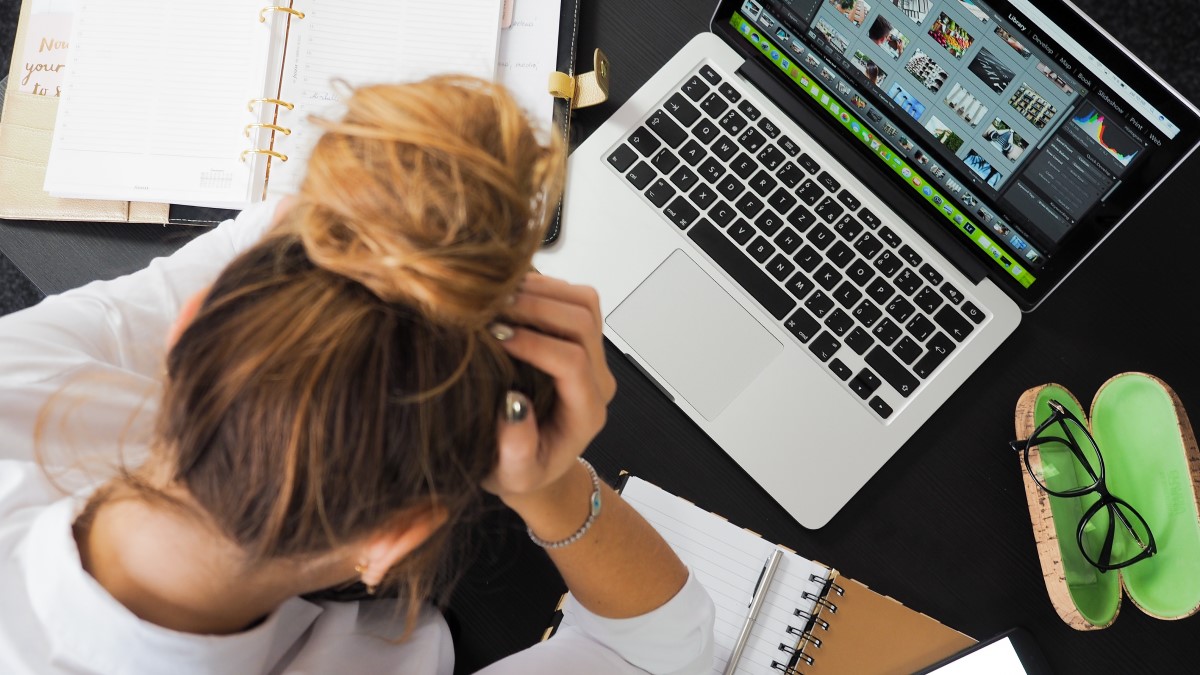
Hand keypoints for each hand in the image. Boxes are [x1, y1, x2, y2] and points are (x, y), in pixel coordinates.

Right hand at [481, 274, 615, 507]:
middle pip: (583, 322)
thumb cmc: (521, 471)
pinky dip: (543, 287)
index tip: (495, 337)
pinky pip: (574, 298)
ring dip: (541, 291)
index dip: (535, 344)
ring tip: (497, 295)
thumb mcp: (512, 475)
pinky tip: (508, 294)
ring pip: (584, 302)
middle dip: (536, 307)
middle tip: (491, 306)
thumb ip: (516, 450)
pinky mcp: (580, 338)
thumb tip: (513, 405)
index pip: (572, 362)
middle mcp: (597, 380)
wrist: (534, 463)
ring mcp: (592, 355)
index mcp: (586, 412)